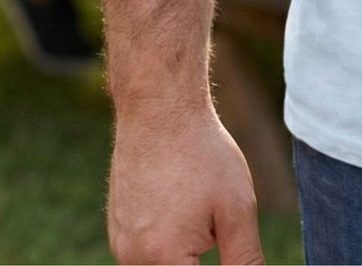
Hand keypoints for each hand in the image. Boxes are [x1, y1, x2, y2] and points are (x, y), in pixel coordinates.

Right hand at [108, 100, 263, 264]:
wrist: (160, 110)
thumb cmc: (203, 154)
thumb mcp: (237, 208)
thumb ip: (244, 258)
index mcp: (163, 258)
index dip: (221, 264)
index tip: (220, 233)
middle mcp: (132, 259)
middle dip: (199, 258)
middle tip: (211, 218)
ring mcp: (120, 245)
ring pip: (161, 265)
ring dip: (184, 252)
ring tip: (197, 204)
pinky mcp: (117, 230)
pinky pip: (145, 252)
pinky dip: (167, 240)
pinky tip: (182, 204)